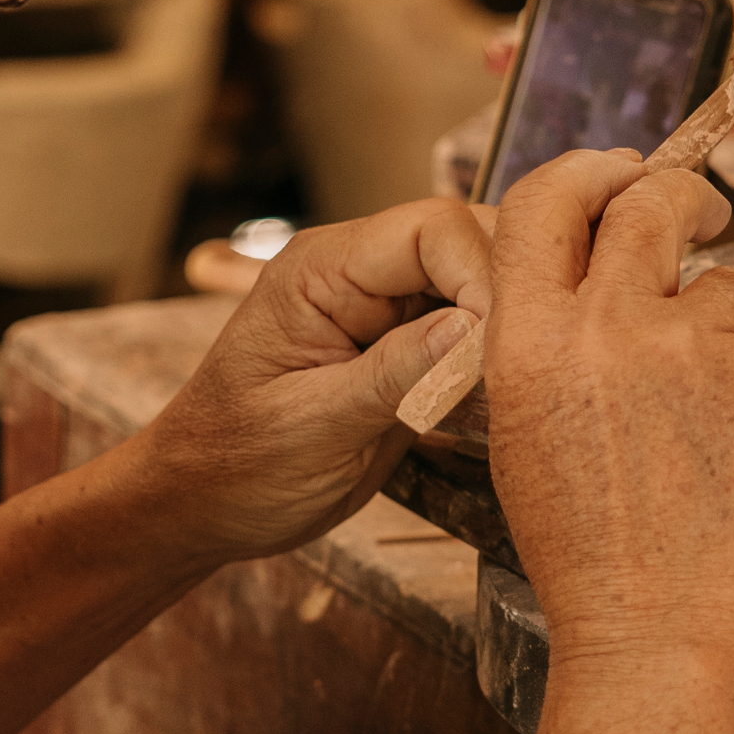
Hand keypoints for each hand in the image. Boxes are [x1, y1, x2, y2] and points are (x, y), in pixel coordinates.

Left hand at [130, 199, 494, 567]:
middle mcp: (358, 274)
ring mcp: (386, 310)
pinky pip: (471, 331)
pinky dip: (497, 356)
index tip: (503, 342)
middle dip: (508, 292)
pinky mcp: (408, 350)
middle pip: (468, 242)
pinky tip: (507, 395)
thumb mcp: (311, 428)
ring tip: (525, 380)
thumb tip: (474, 328)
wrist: (204, 505)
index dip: (483, 273)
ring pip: (480, 282)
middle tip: (529, 363)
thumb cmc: (233, 465)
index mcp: (320, 270)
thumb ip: (391, 376)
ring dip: (509, 324)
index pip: (433, 228)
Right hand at [482, 151, 733, 684]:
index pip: (545, 201)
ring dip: (729, 330)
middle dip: (681, 202)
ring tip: (710, 413)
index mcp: (527, 343)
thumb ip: (550, 337)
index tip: (619, 174)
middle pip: (651, 205)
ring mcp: (695, 354)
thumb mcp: (524, 429)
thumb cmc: (586, 546)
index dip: (587, 173)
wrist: (655, 633)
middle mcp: (607, 331)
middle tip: (700, 217)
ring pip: (731, 287)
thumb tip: (599, 259)